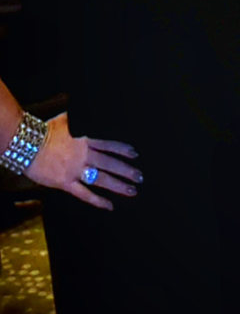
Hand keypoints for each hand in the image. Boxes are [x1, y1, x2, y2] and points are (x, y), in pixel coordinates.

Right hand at [25, 113, 141, 210]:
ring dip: (118, 185)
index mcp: (85, 140)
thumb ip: (79, 119)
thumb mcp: (65, 119)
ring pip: (102, 179)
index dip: (123, 150)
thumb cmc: (43, 130)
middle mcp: (84, 156)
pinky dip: (98, 200)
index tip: (135, 154)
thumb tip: (87, 108)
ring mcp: (76, 170)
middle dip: (127, 170)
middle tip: (140, 177)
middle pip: (110, 164)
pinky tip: (110, 206)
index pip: (109, 145)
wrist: (26, 145)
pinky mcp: (65, 183)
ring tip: (133, 190)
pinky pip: (85, 194)